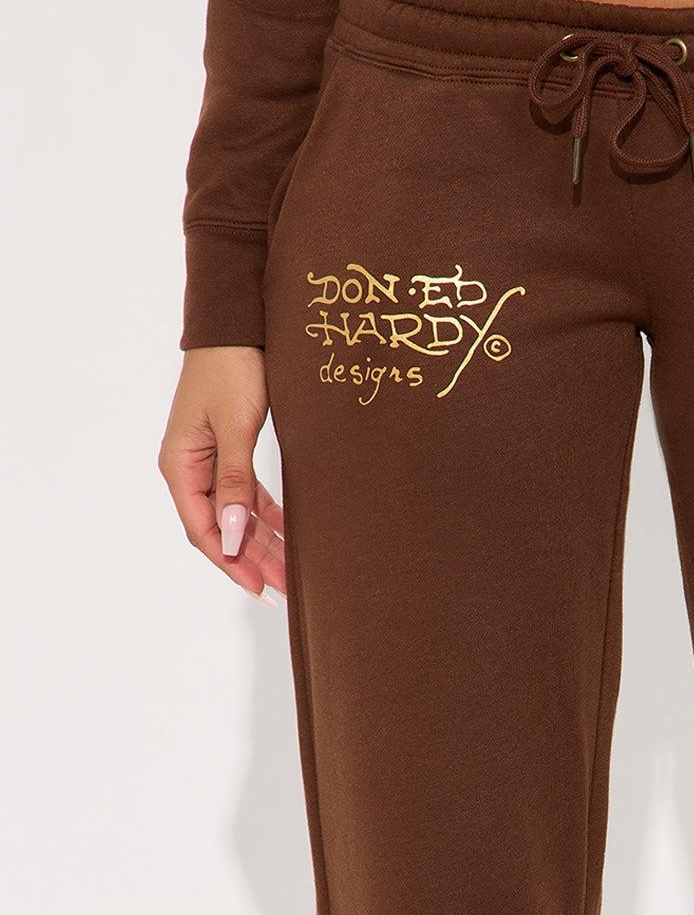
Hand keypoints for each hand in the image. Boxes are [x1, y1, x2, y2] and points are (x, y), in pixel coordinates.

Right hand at [159, 347, 285, 599]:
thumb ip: (235, 482)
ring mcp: (210, 460)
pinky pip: (247, 494)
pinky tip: (288, 534)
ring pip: (236, 514)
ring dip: (262, 542)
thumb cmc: (232, 367)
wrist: (238, 324)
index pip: (203, 529)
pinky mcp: (230, 450)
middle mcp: (191, 468)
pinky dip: (266, 515)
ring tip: (292, 571)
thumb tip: (231, 532)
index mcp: (181, 465)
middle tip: (286, 589)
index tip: (259, 587)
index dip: (231, 562)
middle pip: (220, 528)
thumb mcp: (236, 427)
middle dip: (253, 560)